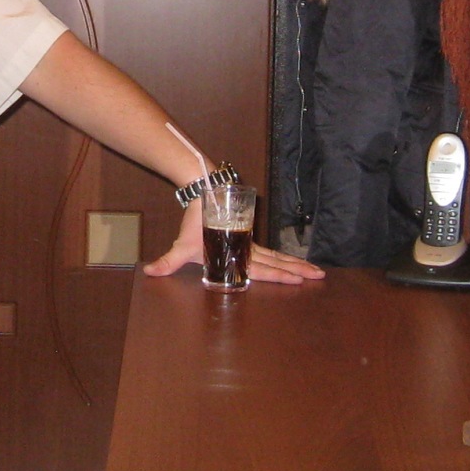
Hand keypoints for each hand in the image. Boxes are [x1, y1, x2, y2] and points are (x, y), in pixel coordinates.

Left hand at [142, 203, 324, 283]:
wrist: (204, 190)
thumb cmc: (196, 219)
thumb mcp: (182, 244)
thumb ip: (168, 261)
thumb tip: (150, 272)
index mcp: (238, 253)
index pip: (263, 269)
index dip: (281, 276)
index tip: (299, 280)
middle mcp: (248, 248)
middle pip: (278, 263)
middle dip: (298, 271)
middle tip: (319, 276)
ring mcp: (251, 241)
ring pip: (278, 256)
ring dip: (296, 264)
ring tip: (316, 271)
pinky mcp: (248, 236)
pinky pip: (270, 251)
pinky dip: (284, 258)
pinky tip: (294, 264)